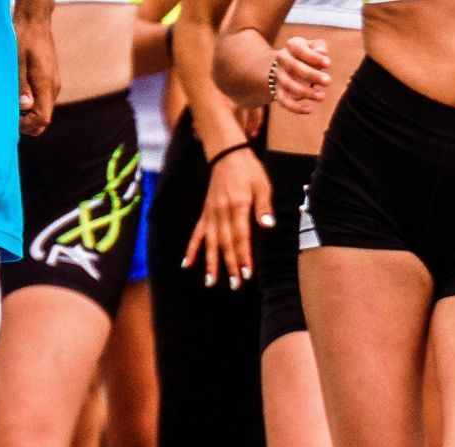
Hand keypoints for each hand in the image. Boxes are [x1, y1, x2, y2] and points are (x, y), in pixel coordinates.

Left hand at [13, 7, 56, 135]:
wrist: (36, 23)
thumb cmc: (23, 38)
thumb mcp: (17, 61)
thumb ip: (22, 85)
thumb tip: (25, 107)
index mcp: (46, 86)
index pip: (43, 118)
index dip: (26, 125)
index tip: (9, 119)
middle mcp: (53, 89)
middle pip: (44, 119)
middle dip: (27, 123)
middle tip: (7, 113)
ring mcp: (52, 86)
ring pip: (42, 110)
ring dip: (26, 113)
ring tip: (8, 101)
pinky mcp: (49, 82)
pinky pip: (42, 101)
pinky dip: (29, 104)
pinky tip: (16, 94)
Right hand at [182, 148, 272, 288]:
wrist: (227, 153)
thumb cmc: (249, 170)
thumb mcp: (263, 185)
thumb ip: (263, 207)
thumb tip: (268, 225)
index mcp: (237, 206)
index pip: (241, 237)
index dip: (244, 256)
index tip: (247, 273)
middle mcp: (221, 212)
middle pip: (225, 243)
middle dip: (230, 265)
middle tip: (234, 285)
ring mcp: (211, 213)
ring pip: (210, 242)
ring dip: (210, 263)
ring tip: (212, 282)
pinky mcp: (205, 213)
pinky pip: (197, 233)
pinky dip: (191, 249)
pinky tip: (187, 264)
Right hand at [271, 36, 332, 115]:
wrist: (282, 66)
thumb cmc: (306, 56)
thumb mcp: (311, 47)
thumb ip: (318, 47)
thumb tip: (323, 52)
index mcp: (292, 47)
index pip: (299, 49)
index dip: (313, 57)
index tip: (328, 63)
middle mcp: (282, 60)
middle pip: (294, 66)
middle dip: (311, 74)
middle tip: (328, 81)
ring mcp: (278, 76)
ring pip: (288, 84)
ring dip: (305, 91)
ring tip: (321, 96)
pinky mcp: (277, 91)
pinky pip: (283, 100)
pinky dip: (295, 107)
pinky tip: (309, 109)